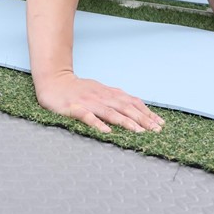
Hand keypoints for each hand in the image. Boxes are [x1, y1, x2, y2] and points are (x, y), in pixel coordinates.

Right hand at [35, 71, 163, 132]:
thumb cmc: (78, 89)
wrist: (53, 81)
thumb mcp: (100, 90)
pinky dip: (98, 124)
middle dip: (142, 119)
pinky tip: (107, 132)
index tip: (160, 123)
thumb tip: (136, 107)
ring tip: (139, 132)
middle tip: (156, 130)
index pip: (132, 102)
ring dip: (126, 122)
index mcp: (108, 93)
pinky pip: (87, 116)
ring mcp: (88, 102)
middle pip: (125, 107)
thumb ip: (115, 98)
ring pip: (110, 112)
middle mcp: (101, 96)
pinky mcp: (74, 107)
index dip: (146, 112)